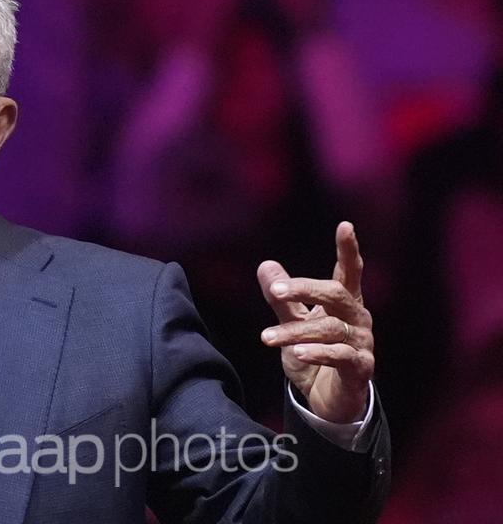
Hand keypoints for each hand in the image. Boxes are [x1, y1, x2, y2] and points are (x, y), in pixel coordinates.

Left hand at [257, 222, 372, 422]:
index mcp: (344, 304)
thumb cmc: (312, 355)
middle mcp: (357, 319)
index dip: (348, 250)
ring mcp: (362, 344)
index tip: (345, 225)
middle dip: (306, 289)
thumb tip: (266, 265)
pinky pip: (342, 357)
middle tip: (277, 290)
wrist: (327, 401)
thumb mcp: (292, 323)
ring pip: (330, 329)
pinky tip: (297, 354)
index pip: (349, 272)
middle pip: (337, 294)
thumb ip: (282, 299)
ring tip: (266, 338)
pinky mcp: (362, 369)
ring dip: (295, 333)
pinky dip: (318, 353)